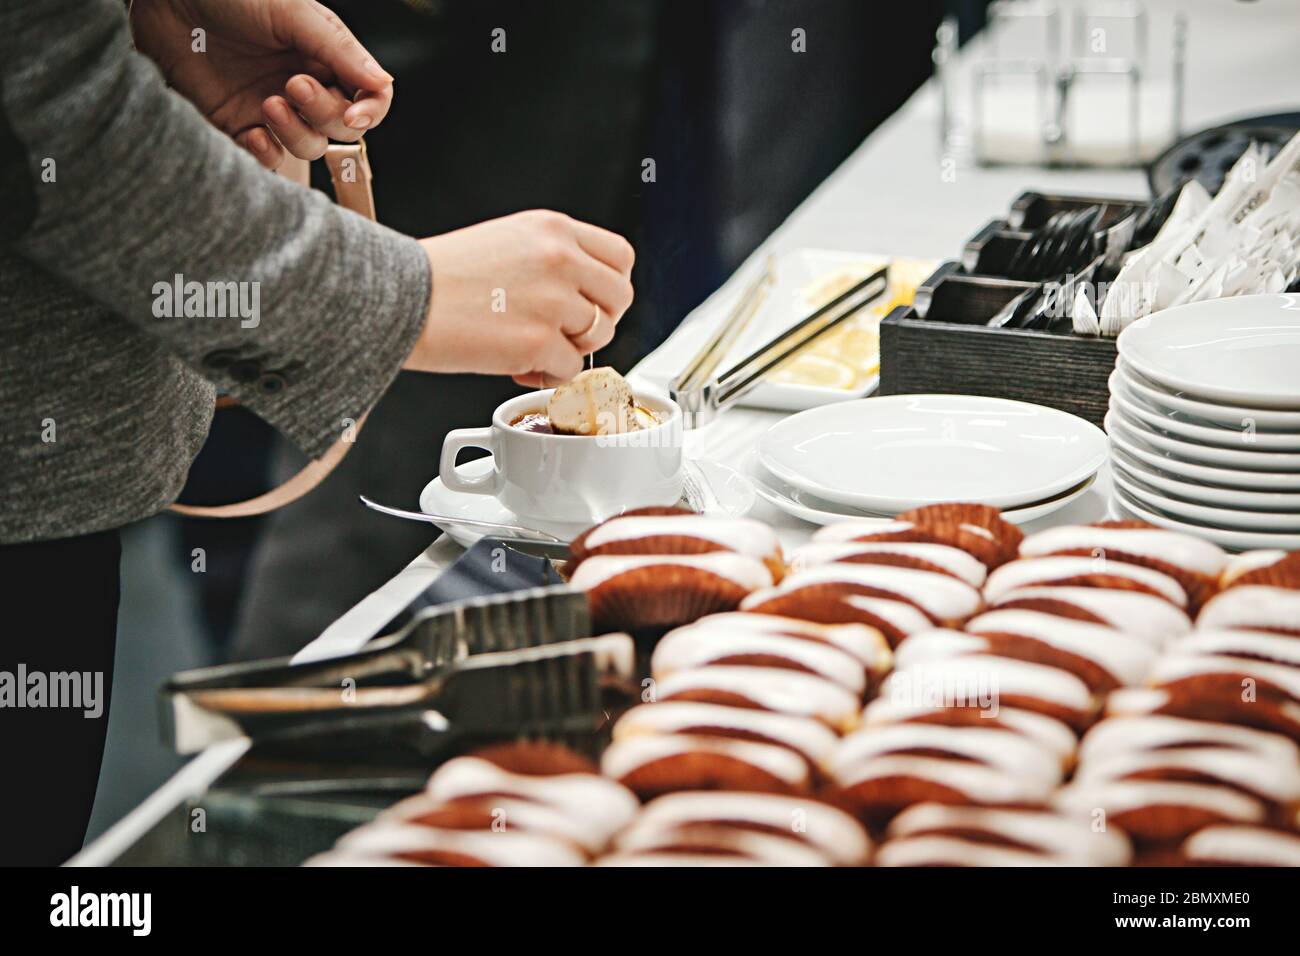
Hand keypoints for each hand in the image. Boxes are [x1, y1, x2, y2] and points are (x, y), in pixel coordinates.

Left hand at [129, 0, 393, 168]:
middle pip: (339, 127)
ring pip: (308, 146)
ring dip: (296, 133)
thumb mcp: (293, 13)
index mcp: (326, 57)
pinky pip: (267, 157)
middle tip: (293, 85)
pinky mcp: (238, 125)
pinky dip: (268, 154)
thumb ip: (341, 52)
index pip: (369, 97)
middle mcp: (305, 85)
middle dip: (324, 114)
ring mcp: (272, 108)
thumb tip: (382, 85)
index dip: (370, 112)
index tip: (354, 115)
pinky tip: (254, 133)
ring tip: (269, 102)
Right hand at [407, 211, 635, 386]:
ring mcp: (553, 301)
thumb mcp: (507, 240)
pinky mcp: (538, 341)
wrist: (398, 296)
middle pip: (620, 298)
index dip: (611, 286)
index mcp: (553, 229)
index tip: (595, 301)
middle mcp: (560, 259)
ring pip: (599, 336)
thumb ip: (552, 259)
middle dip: (600, 321)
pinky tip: (519, 365)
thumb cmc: (440, 276)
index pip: (621, 256)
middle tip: (568, 332)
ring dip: (571, 350)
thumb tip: (582, 296)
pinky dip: (548, 374)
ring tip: (534, 348)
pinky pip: (570, 369)